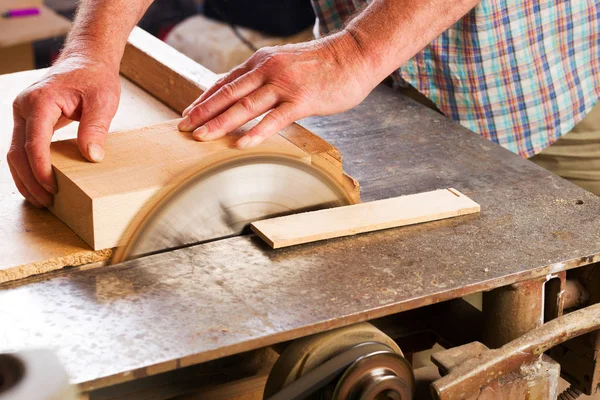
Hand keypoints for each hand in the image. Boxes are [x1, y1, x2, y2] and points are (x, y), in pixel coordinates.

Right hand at [7, 56, 119, 207]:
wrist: (87, 61)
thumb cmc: (95, 78)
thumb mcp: (103, 101)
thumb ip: (96, 128)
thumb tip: (92, 156)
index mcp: (40, 101)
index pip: (34, 141)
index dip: (41, 168)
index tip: (52, 188)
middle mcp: (24, 107)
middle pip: (17, 151)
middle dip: (30, 180)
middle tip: (47, 201)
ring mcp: (23, 114)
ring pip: (14, 152)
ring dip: (25, 178)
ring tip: (42, 200)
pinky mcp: (28, 121)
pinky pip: (21, 148)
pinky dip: (27, 168)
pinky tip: (38, 185)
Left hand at [178, 30, 375, 147]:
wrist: (354, 55)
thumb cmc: (322, 64)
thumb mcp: (286, 62)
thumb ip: (265, 76)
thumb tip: (246, 91)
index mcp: (262, 61)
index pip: (226, 82)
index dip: (204, 99)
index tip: (188, 113)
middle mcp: (268, 70)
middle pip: (228, 94)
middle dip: (203, 112)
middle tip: (184, 128)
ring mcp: (284, 85)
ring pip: (245, 107)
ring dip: (220, 123)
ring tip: (202, 137)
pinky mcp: (302, 100)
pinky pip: (275, 119)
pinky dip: (256, 132)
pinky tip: (241, 144)